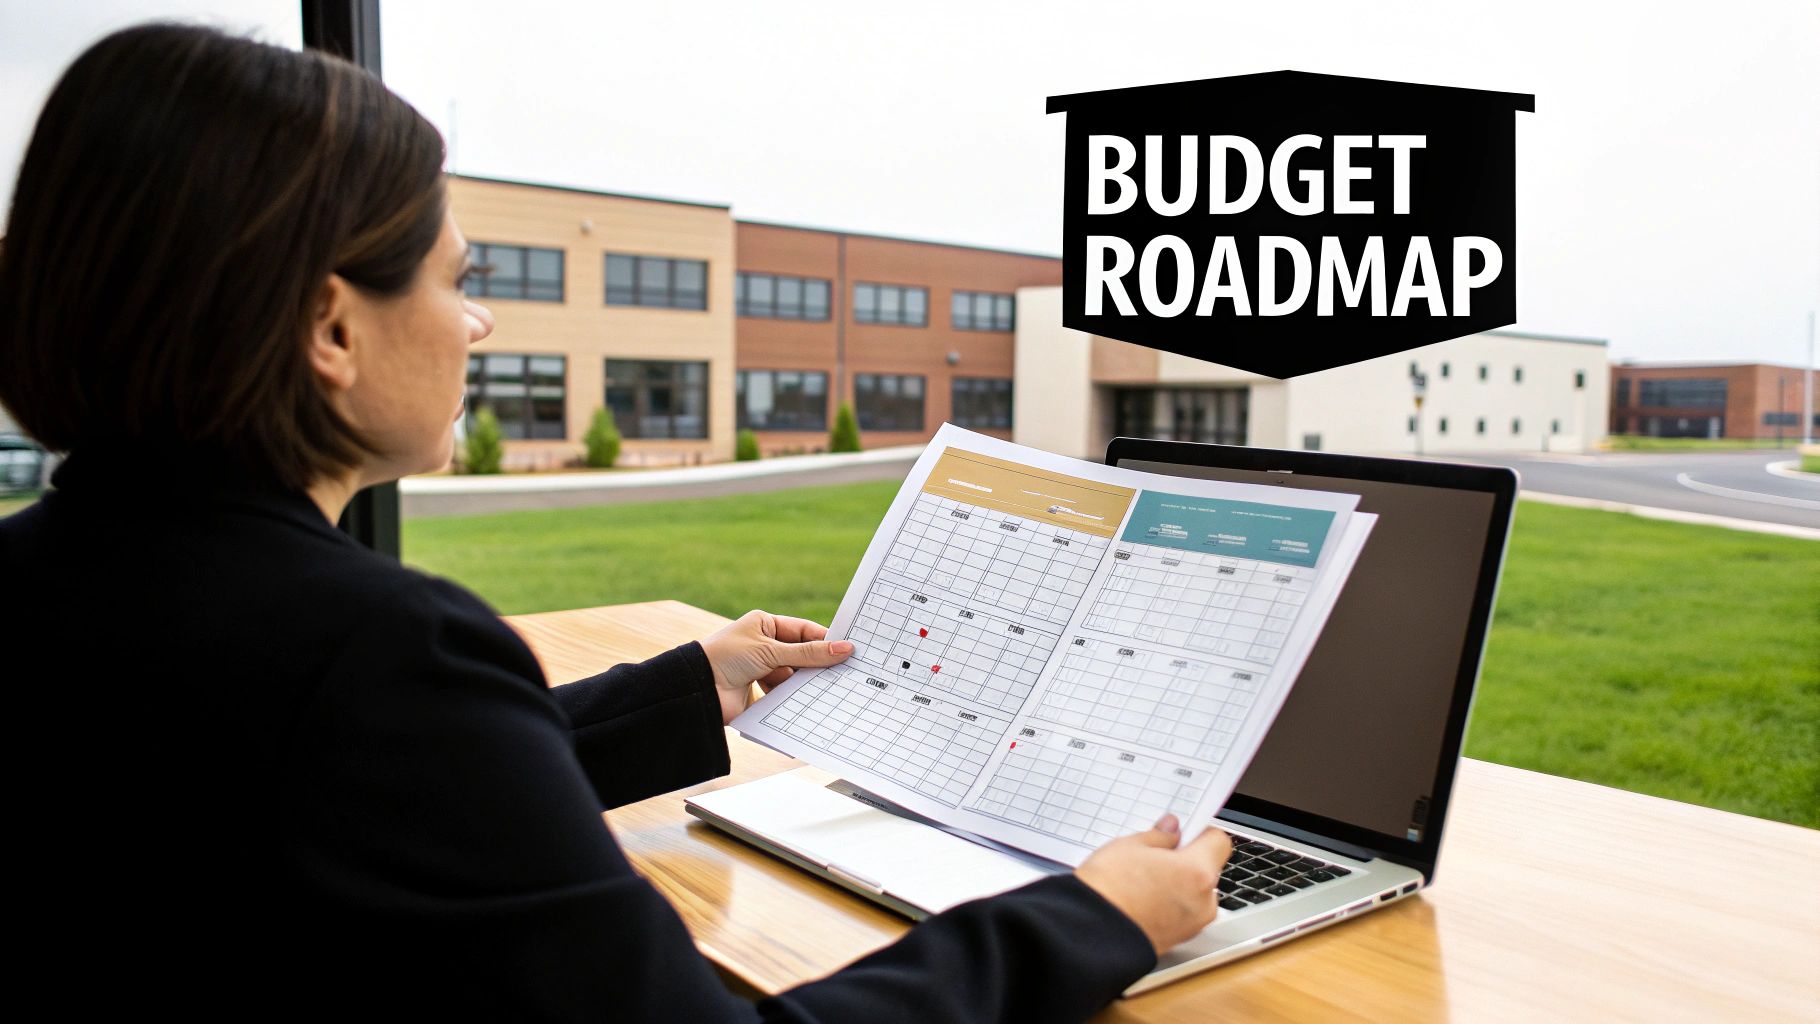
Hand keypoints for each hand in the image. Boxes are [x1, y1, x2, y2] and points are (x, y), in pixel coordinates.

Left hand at [700, 610, 853, 723]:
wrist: (696, 690)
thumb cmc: (725, 658)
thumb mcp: (770, 651)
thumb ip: (808, 653)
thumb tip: (844, 649)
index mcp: (765, 626)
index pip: (804, 631)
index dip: (826, 640)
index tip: (849, 651)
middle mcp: (765, 646)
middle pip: (802, 656)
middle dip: (819, 665)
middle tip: (845, 674)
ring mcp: (763, 671)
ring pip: (795, 677)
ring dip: (807, 684)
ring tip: (829, 690)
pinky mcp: (760, 694)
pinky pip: (785, 696)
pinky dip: (795, 699)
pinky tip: (810, 704)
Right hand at [1075, 815, 1232, 954]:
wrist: (1090, 933)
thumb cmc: (1109, 890)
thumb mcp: (1130, 846)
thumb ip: (1159, 836)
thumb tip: (1170, 830)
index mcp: (1198, 872)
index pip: (1219, 842)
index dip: (1200, 833)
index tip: (1182, 832)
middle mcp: (1203, 902)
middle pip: (1207, 870)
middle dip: (1187, 861)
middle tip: (1156, 856)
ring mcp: (1192, 925)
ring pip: (1194, 894)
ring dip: (1178, 885)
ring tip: (1143, 880)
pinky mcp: (1177, 940)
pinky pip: (1182, 914)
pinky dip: (1169, 905)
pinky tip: (1142, 899)